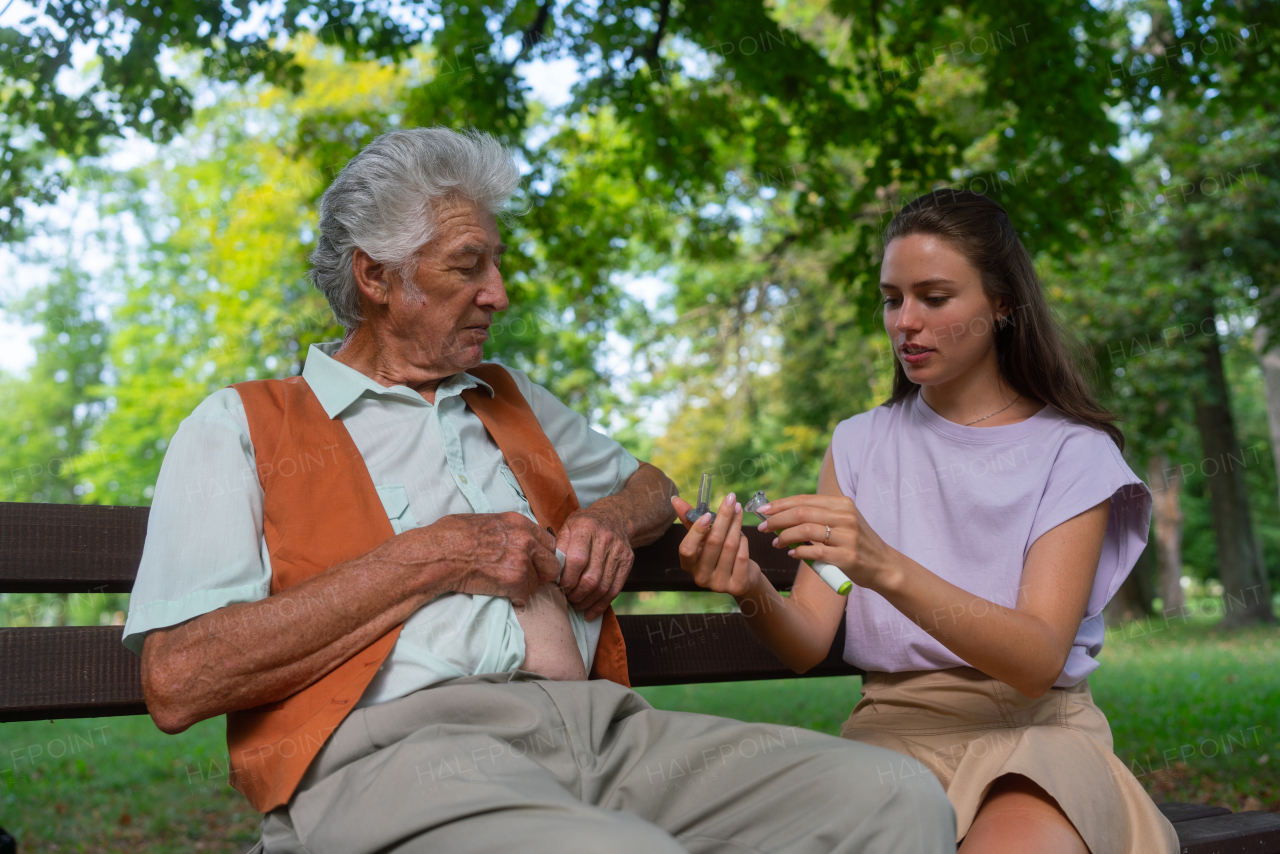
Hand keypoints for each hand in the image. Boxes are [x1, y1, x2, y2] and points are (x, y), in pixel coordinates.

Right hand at [385, 512, 560, 605]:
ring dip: (525, 587)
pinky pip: (525, 596)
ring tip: (506, 585)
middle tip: (526, 578)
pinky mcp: (514, 581)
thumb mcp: (486, 521)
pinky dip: (516, 599)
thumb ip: (508, 530)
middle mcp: (526, 540)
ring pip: (538, 583)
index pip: (549, 543)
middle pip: (552, 564)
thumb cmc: (453, 536)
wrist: (439, 554)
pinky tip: (502, 594)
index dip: (542, 556)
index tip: (534, 563)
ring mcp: (522, 561)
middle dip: (541, 574)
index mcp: (519, 523)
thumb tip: (514, 538)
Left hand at [556, 505, 634, 620]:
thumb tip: (550, 570)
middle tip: (567, 599)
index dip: (568, 578)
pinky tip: (590, 612)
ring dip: (587, 602)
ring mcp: (618, 552)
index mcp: (586, 528)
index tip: (560, 587)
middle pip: (591, 578)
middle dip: (576, 594)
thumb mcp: (568, 526)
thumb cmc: (585, 525)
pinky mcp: (627, 562)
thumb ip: (559, 546)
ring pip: (603, 587)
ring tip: (576, 605)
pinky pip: (614, 590)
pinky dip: (601, 605)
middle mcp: (605, 539)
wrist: (615, 517)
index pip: (577, 560)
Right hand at [671, 492, 761, 596]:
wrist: (741, 577)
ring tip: (738, 511)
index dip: (696, 532)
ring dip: (736, 525)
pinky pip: (742, 556)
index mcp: (688, 565)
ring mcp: (719, 584)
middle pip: (713, 543)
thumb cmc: (717, 554)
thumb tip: (675, 500)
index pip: (687, 549)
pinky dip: (744, 541)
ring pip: (729, 547)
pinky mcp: (737, 585)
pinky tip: (743, 534)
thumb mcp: (702, 539)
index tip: (708, 514)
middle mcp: (701, 577)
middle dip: (724, 518)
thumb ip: (690, 520)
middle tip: (731, 499)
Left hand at [753, 494, 895, 589]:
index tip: (763, 510)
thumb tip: (782, 516)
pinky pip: (815, 552)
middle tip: (762, 528)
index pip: (804, 500)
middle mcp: (846, 517)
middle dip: (777, 520)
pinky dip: (799, 552)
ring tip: (776, 544)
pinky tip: (792, 553)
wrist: (883, 566)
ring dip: (785, 537)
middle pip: (801, 513)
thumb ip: (819, 516)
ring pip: (805, 530)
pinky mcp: (847, 557)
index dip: (781, 504)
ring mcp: (847, 536)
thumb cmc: (856, 544)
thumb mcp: (843, 522)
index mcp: (842, 504)